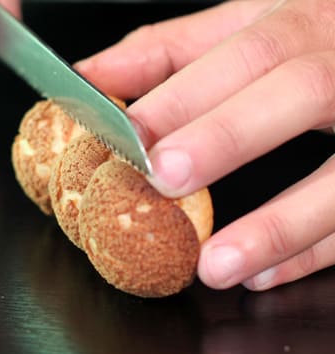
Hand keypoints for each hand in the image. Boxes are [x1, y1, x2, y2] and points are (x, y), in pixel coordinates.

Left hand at [75, 0, 334, 290]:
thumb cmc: (304, 38)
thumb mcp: (244, 27)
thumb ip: (169, 51)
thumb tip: (95, 76)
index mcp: (306, 22)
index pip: (246, 53)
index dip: (186, 96)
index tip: (129, 135)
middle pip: (300, 92)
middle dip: (227, 137)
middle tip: (165, 178)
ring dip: (278, 225)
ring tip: (215, 263)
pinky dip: (314, 252)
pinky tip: (264, 275)